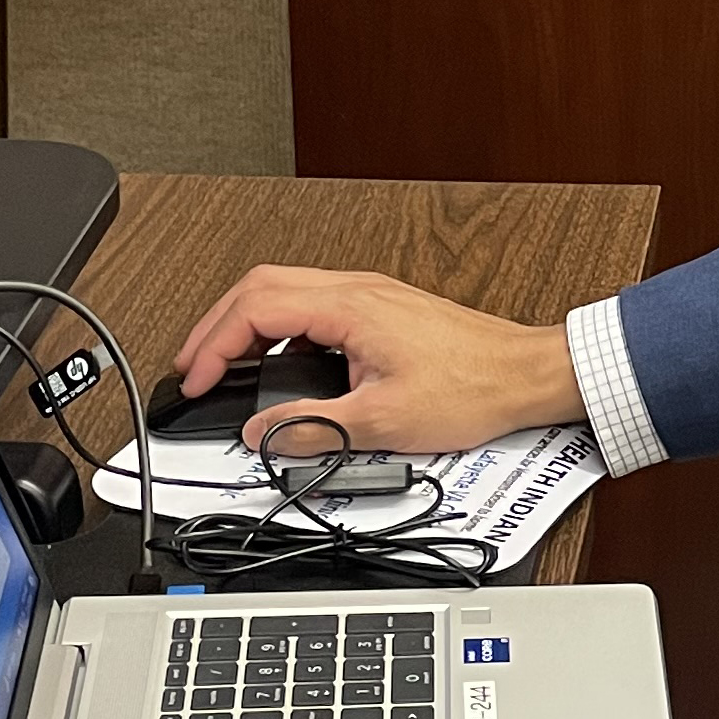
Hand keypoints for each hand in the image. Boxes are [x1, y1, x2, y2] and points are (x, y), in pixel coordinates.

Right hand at [169, 267, 585, 454]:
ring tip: (227, 365)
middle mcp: (356, 289)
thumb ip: (314, 428)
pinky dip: (281, 330)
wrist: (525, 375)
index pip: (256, 309)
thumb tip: (262, 432)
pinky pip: (312, 306)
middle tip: (193, 367)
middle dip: (216, 326)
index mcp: (350, 307)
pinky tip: (281, 367)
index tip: (197, 379)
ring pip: (284, 291)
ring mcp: (369, 295)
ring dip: (247, 325)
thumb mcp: (384, 422)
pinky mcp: (380, 310)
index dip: (214, 345)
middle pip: (259, 286)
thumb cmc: (473, 388)